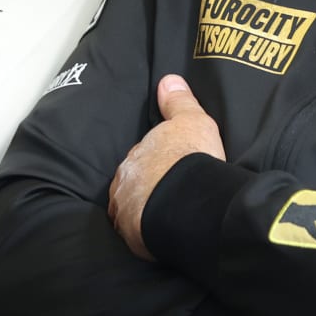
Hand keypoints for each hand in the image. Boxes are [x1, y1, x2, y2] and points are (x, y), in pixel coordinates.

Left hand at [108, 75, 225, 259]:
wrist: (187, 197)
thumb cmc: (190, 157)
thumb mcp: (192, 121)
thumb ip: (179, 102)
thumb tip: (168, 80)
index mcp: (136, 155)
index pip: (141, 157)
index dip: (156, 162)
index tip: (169, 167)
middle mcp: (124, 181)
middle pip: (132, 182)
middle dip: (146, 186)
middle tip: (169, 192)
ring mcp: (124, 209)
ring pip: (131, 208)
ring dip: (144, 210)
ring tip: (166, 215)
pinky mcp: (131, 235)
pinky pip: (136, 233)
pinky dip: (146, 232)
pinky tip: (162, 233)